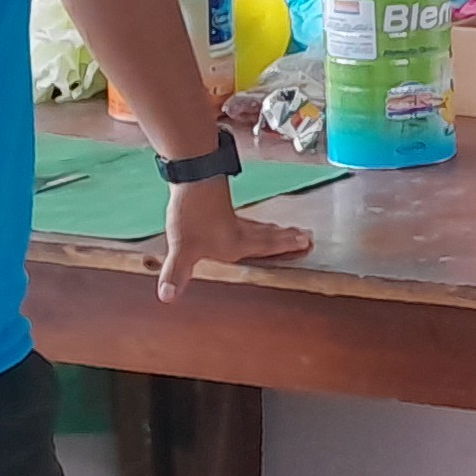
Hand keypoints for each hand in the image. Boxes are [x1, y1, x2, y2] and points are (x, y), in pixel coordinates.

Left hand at [158, 178, 316, 300]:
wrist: (191, 178)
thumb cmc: (191, 214)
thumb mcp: (182, 249)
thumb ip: (177, 273)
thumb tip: (167, 297)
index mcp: (235, 244)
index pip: (266, 247)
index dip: (285, 247)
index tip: (306, 243)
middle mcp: (238, 232)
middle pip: (268, 236)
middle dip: (287, 238)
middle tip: (307, 236)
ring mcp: (230, 217)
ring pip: (259, 226)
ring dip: (275, 231)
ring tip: (290, 231)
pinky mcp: (221, 206)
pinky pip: (247, 220)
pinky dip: (257, 223)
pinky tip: (252, 223)